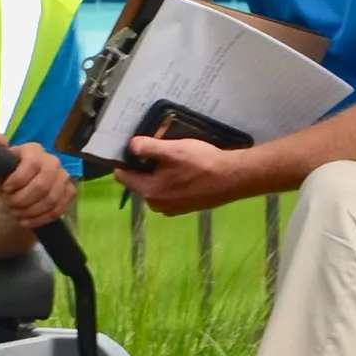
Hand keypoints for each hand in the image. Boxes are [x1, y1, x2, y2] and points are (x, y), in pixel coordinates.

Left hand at [0, 133, 75, 226]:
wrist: (19, 188)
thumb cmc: (8, 174)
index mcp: (34, 150)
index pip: (33, 164)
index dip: (18, 179)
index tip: (5, 190)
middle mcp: (52, 161)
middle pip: (42, 185)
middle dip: (23, 200)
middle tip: (9, 205)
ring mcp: (63, 177)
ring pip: (51, 200)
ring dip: (30, 211)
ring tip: (16, 214)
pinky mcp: (69, 192)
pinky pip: (59, 209)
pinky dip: (41, 218)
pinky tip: (27, 221)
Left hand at [111, 136, 244, 215]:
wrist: (233, 178)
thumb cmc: (202, 163)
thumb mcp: (173, 149)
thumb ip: (147, 147)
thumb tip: (130, 146)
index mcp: (150, 191)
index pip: (122, 176)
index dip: (125, 160)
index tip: (133, 147)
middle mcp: (157, 204)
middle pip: (139, 181)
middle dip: (145, 165)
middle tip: (160, 149)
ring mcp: (171, 209)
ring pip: (154, 185)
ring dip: (159, 172)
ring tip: (175, 157)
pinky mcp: (184, 208)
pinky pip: (168, 191)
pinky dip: (171, 180)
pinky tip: (185, 169)